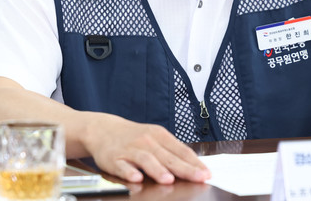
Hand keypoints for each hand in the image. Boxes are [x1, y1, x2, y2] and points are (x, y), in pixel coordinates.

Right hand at [83, 113, 210, 183]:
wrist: (103, 129)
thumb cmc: (134, 137)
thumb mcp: (154, 137)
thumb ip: (171, 151)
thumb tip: (194, 165)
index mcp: (159, 135)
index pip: (181, 150)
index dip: (194, 162)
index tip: (206, 173)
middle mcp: (146, 141)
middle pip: (168, 156)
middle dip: (184, 168)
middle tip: (198, 178)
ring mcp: (130, 149)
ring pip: (146, 159)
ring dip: (158, 170)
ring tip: (169, 179)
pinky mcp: (114, 159)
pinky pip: (122, 166)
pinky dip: (129, 172)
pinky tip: (136, 178)